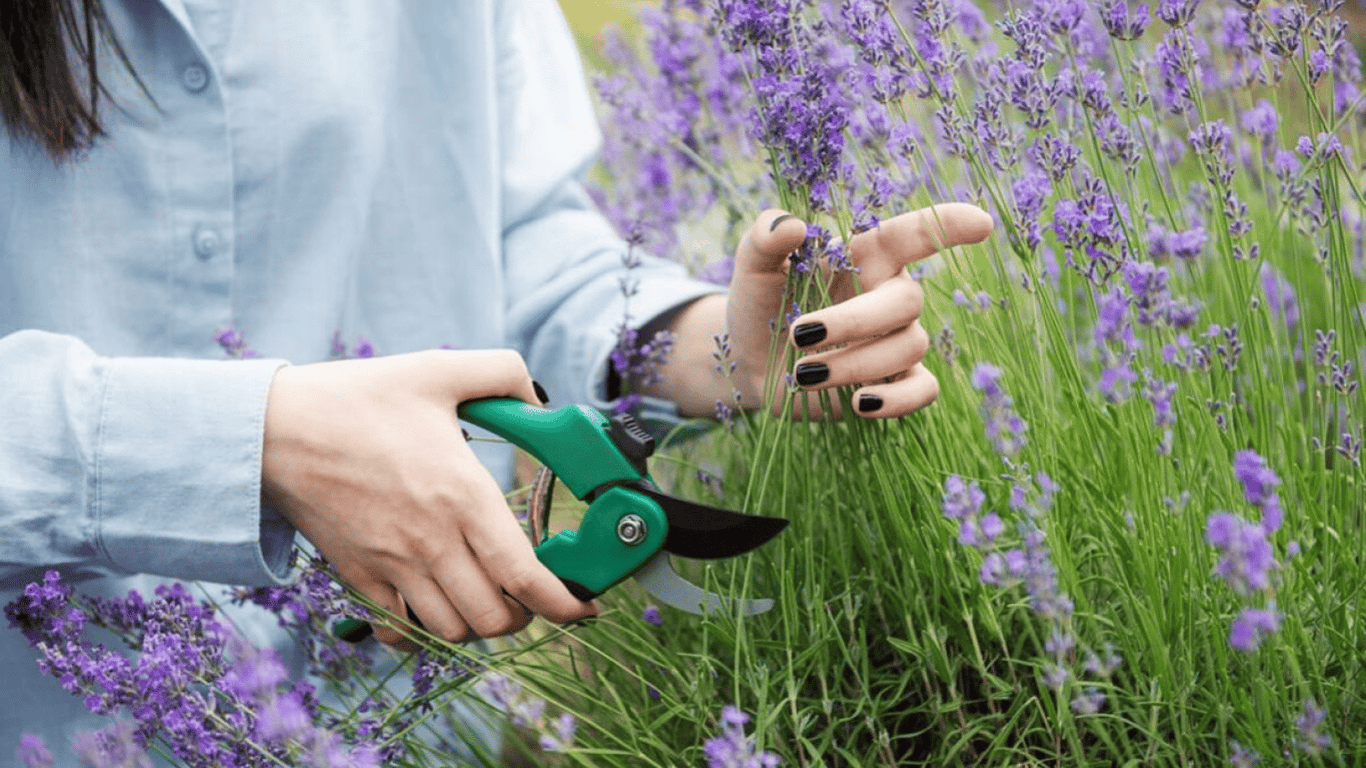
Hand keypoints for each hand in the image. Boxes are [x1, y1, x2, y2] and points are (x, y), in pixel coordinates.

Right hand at [261, 349, 596, 647]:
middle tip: (531, 593)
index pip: (525, 576)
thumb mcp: (438, 370)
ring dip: (479, 624)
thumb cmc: (357, 398)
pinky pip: (401, 631)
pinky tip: (434, 604)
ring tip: (487, 597)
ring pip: (453, 631)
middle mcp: (432, 540)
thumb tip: (539, 398)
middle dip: (525, 615)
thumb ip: (501, 373)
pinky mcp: (360, 577)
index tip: (582, 606)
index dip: (563, 603)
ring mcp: (393, 565)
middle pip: (494, 617)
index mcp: (462, 494)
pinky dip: (425, 630)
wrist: (276, 428)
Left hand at [727, 204, 993, 417]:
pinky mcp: (892, 381)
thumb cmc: (760, 303)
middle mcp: (888, 294)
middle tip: (799, 334)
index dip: (949, 226)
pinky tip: (860, 404)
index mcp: (865, 255)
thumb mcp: (752, 267)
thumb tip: (788, 224)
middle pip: (908, 300)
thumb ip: (763, 239)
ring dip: (854, 363)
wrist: (749, 361)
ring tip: (803, 373)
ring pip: (908, 346)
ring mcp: (895, 340)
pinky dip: (897, 400)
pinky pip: (922, 389)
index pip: (914, 234)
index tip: (982, 224)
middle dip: (855, 320)